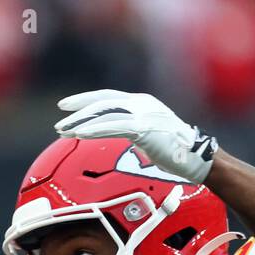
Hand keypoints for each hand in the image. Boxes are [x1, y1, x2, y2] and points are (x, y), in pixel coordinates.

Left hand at [55, 89, 217, 183]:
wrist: (195, 157)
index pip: (107, 97)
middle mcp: (141, 103)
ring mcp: (143, 114)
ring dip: (80, 123)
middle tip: (59, 120)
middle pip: (102, 103)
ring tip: (63, 131)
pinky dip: (94, 130)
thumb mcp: (148, 134)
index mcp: (141, 102)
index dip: (85, 100)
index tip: (66, 106)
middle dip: (77, 112)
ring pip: (104, 114)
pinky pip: (113, 127)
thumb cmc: (173, 150)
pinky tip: (80, 135)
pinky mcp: (144, 128)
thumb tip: (114, 136)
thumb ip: (131, 129)